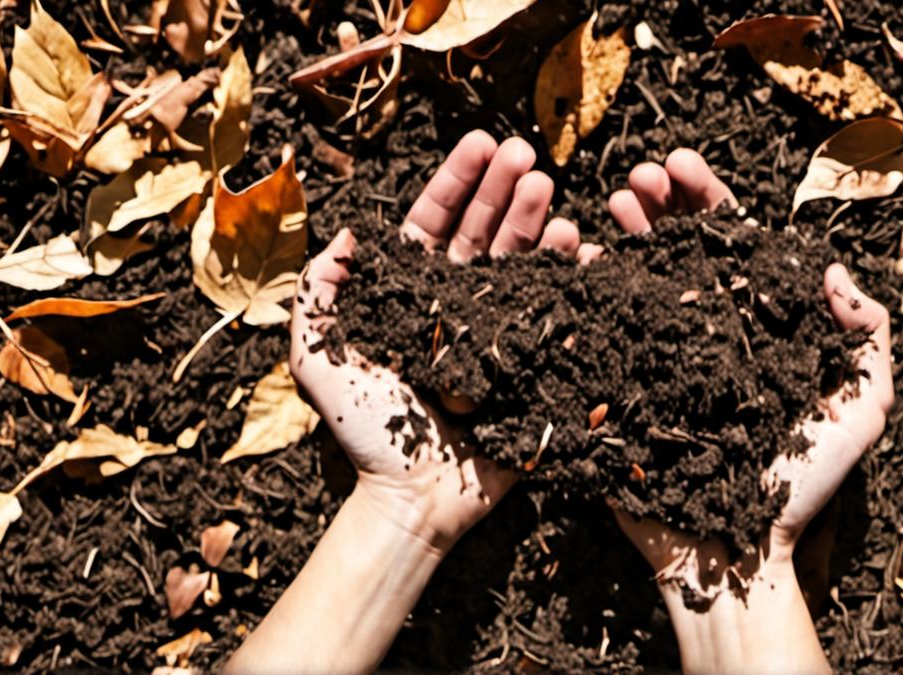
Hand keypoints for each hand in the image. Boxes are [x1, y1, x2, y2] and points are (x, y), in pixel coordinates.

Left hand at [290, 130, 583, 552]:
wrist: (413, 499)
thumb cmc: (363, 435)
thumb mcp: (319, 359)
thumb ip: (319, 296)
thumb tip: (345, 235)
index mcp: (412, 297)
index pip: (435, 225)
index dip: (457, 181)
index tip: (481, 142)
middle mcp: (458, 307)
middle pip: (484, 235)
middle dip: (504, 191)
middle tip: (526, 154)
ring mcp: (498, 334)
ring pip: (521, 266)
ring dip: (536, 225)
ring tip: (549, 194)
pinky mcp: (530, 364)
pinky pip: (555, 316)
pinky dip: (573, 281)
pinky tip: (584, 248)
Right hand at [605, 149, 891, 674]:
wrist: (733, 555)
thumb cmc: (800, 487)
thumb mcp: (861, 408)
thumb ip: (865, 337)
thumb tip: (832, 267)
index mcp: (758, 328)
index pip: (735, 247)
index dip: (707, 200)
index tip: (680, 163)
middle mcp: (707, 334)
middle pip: (682, 253)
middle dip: (660, 206)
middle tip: (639, 175)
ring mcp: (660, 358)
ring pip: (639, 281)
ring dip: (626, 235)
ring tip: (613, 202)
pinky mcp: (621, 388)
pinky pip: (601, 332)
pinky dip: (588, 289)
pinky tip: (579, 255)